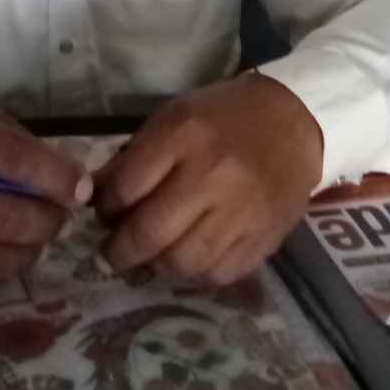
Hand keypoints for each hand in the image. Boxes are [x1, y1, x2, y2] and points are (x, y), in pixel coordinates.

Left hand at [92, 74, 322, 284]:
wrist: (293, 121)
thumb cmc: (224, 115)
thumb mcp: (174, 117)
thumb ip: (135, 156)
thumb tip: (97, 196)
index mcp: (184, 134)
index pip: (127, 187)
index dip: (106, 207)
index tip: (102, 213)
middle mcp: (212, 174)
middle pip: (150, 233)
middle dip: (119, 251)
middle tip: (110, 253)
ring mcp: (242, 211)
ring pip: (182, 263)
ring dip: (156, 266)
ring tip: (149, 257)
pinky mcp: (265, 237)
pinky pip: (218, 274)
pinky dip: (195, 274)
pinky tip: (187, 258)